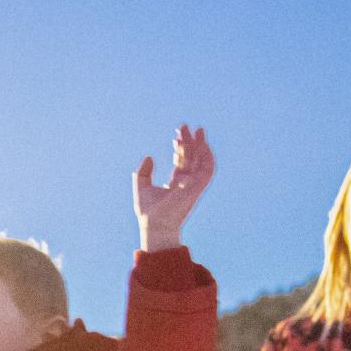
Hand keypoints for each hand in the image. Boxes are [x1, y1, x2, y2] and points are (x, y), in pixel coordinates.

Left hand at [133, 124, 213, 252]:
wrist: (154, 224)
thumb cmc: (148, 211)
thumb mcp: (141, 186)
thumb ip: (143, 172)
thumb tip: (149, 156)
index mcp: (176, 183)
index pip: (182, 162)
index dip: (179, 148)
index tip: (175, 137)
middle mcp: (187, 183)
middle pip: (191, 158)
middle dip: (189, 142)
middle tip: (184, 126)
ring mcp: (193, 185)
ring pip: (200, 161)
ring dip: (200, 145)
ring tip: (197, 130)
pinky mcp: (198, 187)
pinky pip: (208, 170)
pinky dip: (208, 157)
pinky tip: (204, 144)